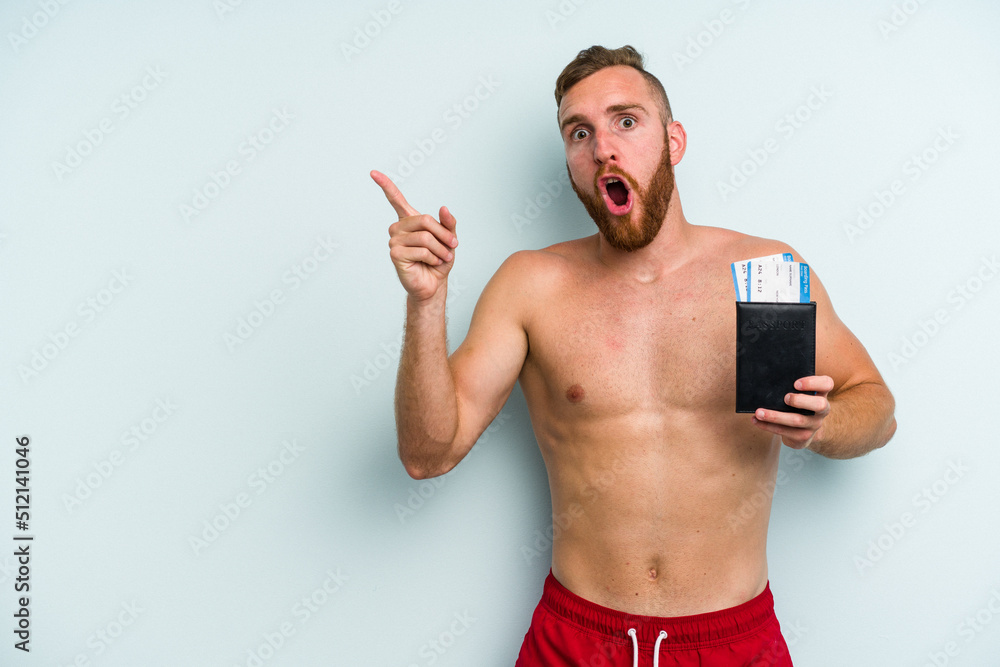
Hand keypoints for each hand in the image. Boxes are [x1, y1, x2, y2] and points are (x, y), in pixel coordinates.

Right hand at [371, 170, 458, 301]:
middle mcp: (398, 228)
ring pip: (426, 237)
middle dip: (443, 235)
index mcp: (409, 220)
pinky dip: (433, 258)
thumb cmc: (439, 260)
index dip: (385, 185)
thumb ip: (448, 223)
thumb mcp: (449, 239)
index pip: (395, 199)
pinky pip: (421, 251)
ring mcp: (394, 241)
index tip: (373, 172)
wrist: (434, 284)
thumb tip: (443, 208)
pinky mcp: (395, 254)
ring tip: (442, 258)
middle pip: (425, 220)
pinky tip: (431, 263)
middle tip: (452, 246)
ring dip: (440, 249)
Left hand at [750, 375, 833, 448]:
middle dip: (800, 401)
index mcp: (821, 394)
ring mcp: (813, 425)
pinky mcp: (803, 437)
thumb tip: (768, 379)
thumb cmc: (797, 405)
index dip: (813, 383)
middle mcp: (821, 410)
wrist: (805, 429)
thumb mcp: (799, 394)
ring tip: (759, 412)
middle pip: (819, 405)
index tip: (796, 383)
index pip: (827, 384)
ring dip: (775, 416)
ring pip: (797, 421)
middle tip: (785, 398)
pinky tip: (756, 420)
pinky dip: (767, 426)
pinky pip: (784, 432)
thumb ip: (790, 386)